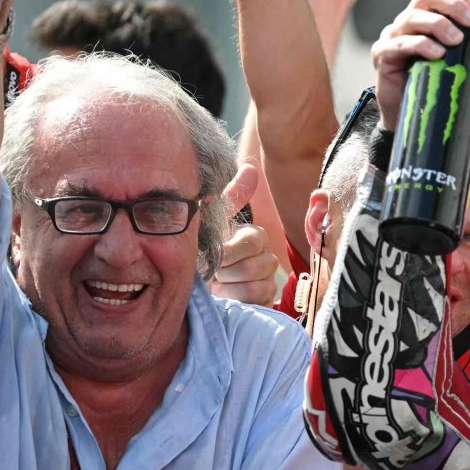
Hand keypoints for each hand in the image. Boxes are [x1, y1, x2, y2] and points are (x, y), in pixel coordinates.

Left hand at [210, 163, 279, 305]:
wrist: (201, 290)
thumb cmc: (205, 255)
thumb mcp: (211, 225)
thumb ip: (229, 198)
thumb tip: (251, 169)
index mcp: (254, 237)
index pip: (252, 239)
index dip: (228, 251)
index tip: (212, 256)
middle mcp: (267, 257)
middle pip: (255, 265)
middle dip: (226, 272)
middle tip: (211, 273)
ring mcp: (269, 280)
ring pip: (256, 284)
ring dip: (229, 288)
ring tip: (216, 286)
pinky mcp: (268, 301)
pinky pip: (257, 300)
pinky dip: (236, 300)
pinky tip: (225, 298)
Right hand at [371, 0, 469, 129]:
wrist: (420, 119)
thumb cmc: (446, 87)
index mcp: (431, 16)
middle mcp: (410, 21)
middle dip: (451, 4)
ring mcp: (394, 36)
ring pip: (411, 16)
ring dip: (437, 24)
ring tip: (457, 40)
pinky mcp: (382, 55)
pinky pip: (399, 43)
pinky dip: (419, 45)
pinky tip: (437, 54)